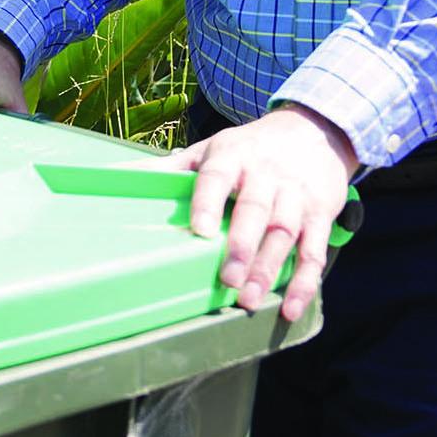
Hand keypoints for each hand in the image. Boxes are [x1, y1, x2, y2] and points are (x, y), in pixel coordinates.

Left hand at [166, 104, 360, 322]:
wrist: (314, 130)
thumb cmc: (251, 148)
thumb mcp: (213, 149)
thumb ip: (172, 168)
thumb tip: (115, 176)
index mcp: (233, 157)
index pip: (218, 177)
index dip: (208, 202)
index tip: (200, 230)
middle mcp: (266, 174)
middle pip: (255, 209)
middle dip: (242, 245)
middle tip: (227, 279)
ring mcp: (296, 195)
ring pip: (284, 232)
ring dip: (269, 267)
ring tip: (249, 299)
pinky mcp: (320, 214)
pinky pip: (315, 250)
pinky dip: (304, 281)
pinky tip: (289, 307)